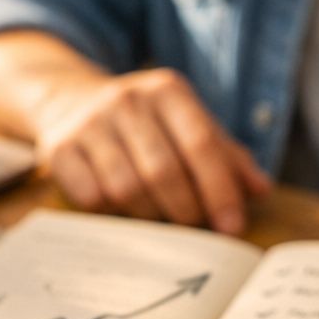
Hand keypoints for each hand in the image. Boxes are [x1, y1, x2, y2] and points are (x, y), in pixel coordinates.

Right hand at [30, 67, 270, 234]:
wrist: (69, 99)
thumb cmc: (144, 122)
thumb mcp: (185, 123)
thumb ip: (225, 155)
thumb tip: (260, 190)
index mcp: (167, 90)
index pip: (201, 143)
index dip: (219, 189)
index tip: (232, 227)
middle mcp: (127, 100)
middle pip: (164, 171)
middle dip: (185, 210)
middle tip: (194, 228)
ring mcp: (89, 124)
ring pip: (126, 189)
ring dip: (148, 215)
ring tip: (157, 218)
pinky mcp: (58, 149)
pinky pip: (91, 198)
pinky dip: (110, 214)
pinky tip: (118, 209)